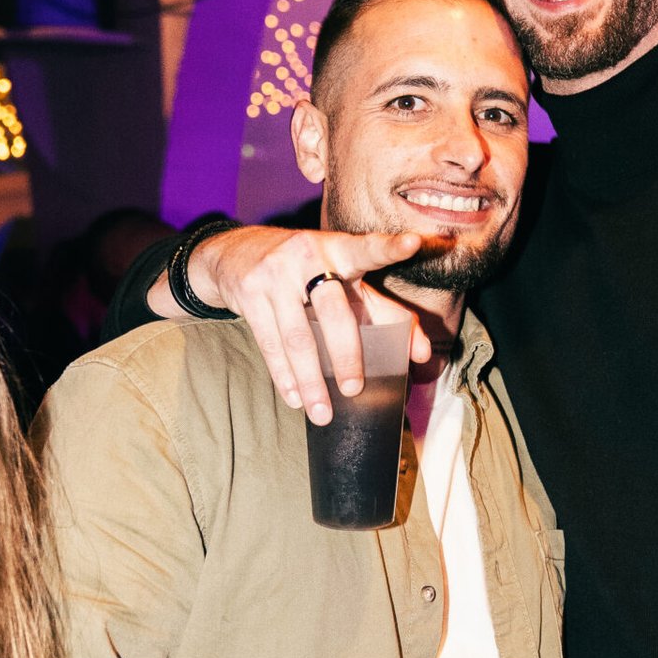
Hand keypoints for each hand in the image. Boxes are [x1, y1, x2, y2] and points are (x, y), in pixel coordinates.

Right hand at [159, 226, 431, 420]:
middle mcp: (308, 255)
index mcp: (339, 248)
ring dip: (310, 380)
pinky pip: (269, 343)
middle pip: (333, 311)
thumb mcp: (342, 279)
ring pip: (297, 337)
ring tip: (322, 413)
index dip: (389, 248)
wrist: (234, 252)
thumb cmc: (306, 271)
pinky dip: (284, 375)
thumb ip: (384, 312)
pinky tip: (294, 399)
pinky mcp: (249, 293)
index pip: (367, 249)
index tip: (414, 243)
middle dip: (346, 354)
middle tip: (354, 389)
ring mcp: (275, 273)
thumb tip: (423, 355)